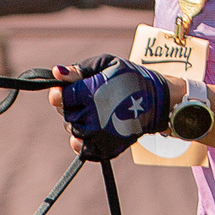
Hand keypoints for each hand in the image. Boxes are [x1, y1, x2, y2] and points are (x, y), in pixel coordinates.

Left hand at [52, 55, 168, 160]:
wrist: (158, 101)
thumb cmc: (130, 77)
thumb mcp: (106, 64)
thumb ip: (79, 70)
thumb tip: (56, 73)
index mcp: (93, 93)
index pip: (61, 97)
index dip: (60, 93)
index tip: (65, 89)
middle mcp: (94, 117)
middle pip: (66, 114)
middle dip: (71, 105)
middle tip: (87, 98)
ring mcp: (100, 135)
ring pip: (73, 129)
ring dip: (78, 121)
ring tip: (95, 111)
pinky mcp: (105, 149)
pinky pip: (83, 149)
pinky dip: (82, 141)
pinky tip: (90, 130)